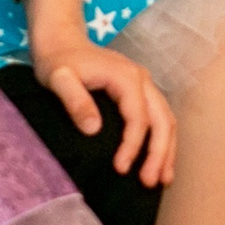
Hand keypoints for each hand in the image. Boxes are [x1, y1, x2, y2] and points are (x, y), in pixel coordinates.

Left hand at [32, 27, 175, 185]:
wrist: (62, 41)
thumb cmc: (58, 61)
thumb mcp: (59, 78)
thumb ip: (76, 101)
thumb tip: (94, 129)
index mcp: (126, 77)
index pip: (138, 117)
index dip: (133, 145)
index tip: (121, 169)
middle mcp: (143, 80)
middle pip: (162, 119)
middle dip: (159, 153)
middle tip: (149, 182)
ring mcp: (145, 85)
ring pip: (166, 119)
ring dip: (167, 150)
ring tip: (162, 179)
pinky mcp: (141, 93)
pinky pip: (160, 118)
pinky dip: (163, 140)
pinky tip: (159, 161)